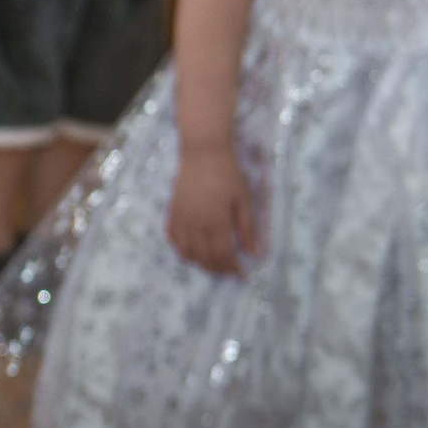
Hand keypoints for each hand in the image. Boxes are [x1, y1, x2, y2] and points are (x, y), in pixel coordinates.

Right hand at [166, 143, 260, 275]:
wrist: (202, 153)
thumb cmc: (228, 174)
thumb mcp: (244, 200)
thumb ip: (247, 228)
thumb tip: (254, 253)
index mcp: (215, 221)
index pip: (222, 255)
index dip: (232, 268)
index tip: (242, 274)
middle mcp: (194, 224)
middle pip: (204, 257)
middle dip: (217, 268)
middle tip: (229, 271)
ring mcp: (180, 219)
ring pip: (186, 252)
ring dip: (199, 262)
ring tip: (212, 264)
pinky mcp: (172, 212)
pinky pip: (173, 238)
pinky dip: (181, 249)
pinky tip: (191, 250)